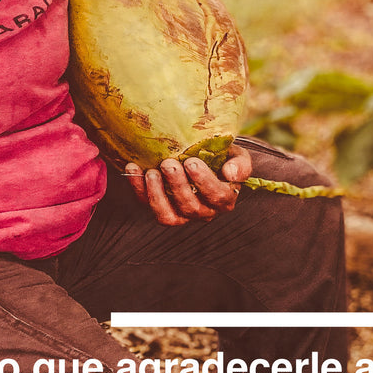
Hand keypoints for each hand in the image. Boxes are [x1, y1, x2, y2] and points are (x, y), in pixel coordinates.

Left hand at [125, 141, 252, 225]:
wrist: (204, 158)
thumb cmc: (222, 158)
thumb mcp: (237, 156)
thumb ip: (240, 164)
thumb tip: (230, 174)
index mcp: (224, 200)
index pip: (218, 197)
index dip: (204, 182)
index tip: (191, 162)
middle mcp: (203, 212)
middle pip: (191, 207)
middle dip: (178, 185)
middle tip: (169, 163)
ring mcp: (180, 215)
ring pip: (168, 217)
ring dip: (157, 195)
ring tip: (151, 172)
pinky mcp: (160, 209)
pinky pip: (146, 205)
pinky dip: (137, 188)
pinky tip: (132, 168)